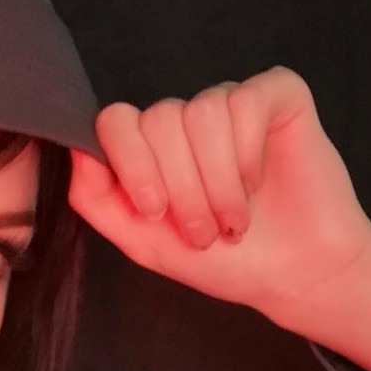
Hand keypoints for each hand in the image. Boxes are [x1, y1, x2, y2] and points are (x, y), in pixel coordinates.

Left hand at [67, 66, 370, 323]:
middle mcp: (188, 118)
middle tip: (207, 232)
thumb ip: (96, 199)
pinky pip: (245, 102)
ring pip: (201, 113)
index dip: (133, 166)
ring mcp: (231, 102)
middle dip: (182, 189)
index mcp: (154, 147)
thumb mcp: (143, 242)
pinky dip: (248, 154)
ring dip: (218, 181)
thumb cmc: (225, 262)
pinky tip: (259, 181)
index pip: (116, 121)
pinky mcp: (278, 95)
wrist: (295, 275)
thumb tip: (74, 150)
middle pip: (158, 120)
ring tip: (234, 220)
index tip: (157, 212)